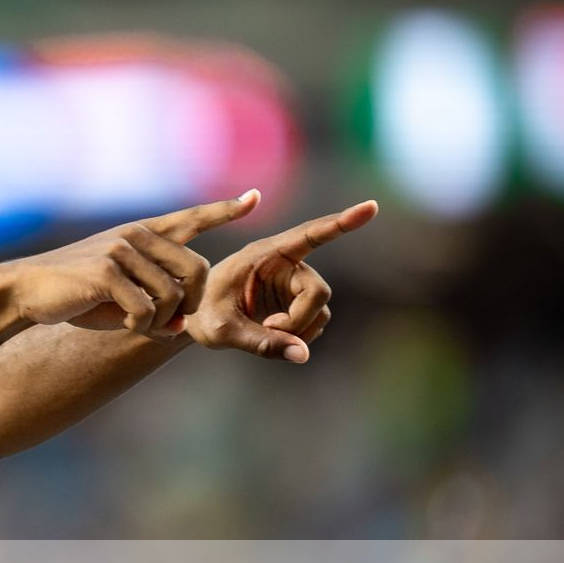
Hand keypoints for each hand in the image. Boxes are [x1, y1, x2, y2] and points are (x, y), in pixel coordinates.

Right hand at [8, 191, 261, 337]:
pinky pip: (146, 308)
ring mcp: (122, 250)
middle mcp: (136, 234)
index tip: (253, 199)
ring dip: (160, 322)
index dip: (225, 210)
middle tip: (170, 322)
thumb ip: (155, 303)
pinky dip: (139, 325)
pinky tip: (122, 323)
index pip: (192, 218)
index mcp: (142, 233)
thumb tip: (181, 326)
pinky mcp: (107, 271)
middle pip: (197, 270)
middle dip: (190, 305)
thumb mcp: (120, 295)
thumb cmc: (75, 295)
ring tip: (138, 325)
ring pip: (172, 295)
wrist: (27, 290)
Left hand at [184, 199, 378, 362]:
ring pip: (319, 313)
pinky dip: (297, 338)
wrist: (192, 321)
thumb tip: (303, 355)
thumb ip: (261, 342)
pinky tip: (271, 336)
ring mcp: (293, 286)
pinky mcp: (295, 306)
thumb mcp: (223, 329)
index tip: (371, 207)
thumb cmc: (201, 315)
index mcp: (264, 254)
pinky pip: (312, 326)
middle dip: (300, 318)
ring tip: (264, 333)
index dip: (342, 223)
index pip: (309, 235)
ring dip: (299, 330)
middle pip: (318, 291)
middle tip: (271, 330)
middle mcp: (285, 265)